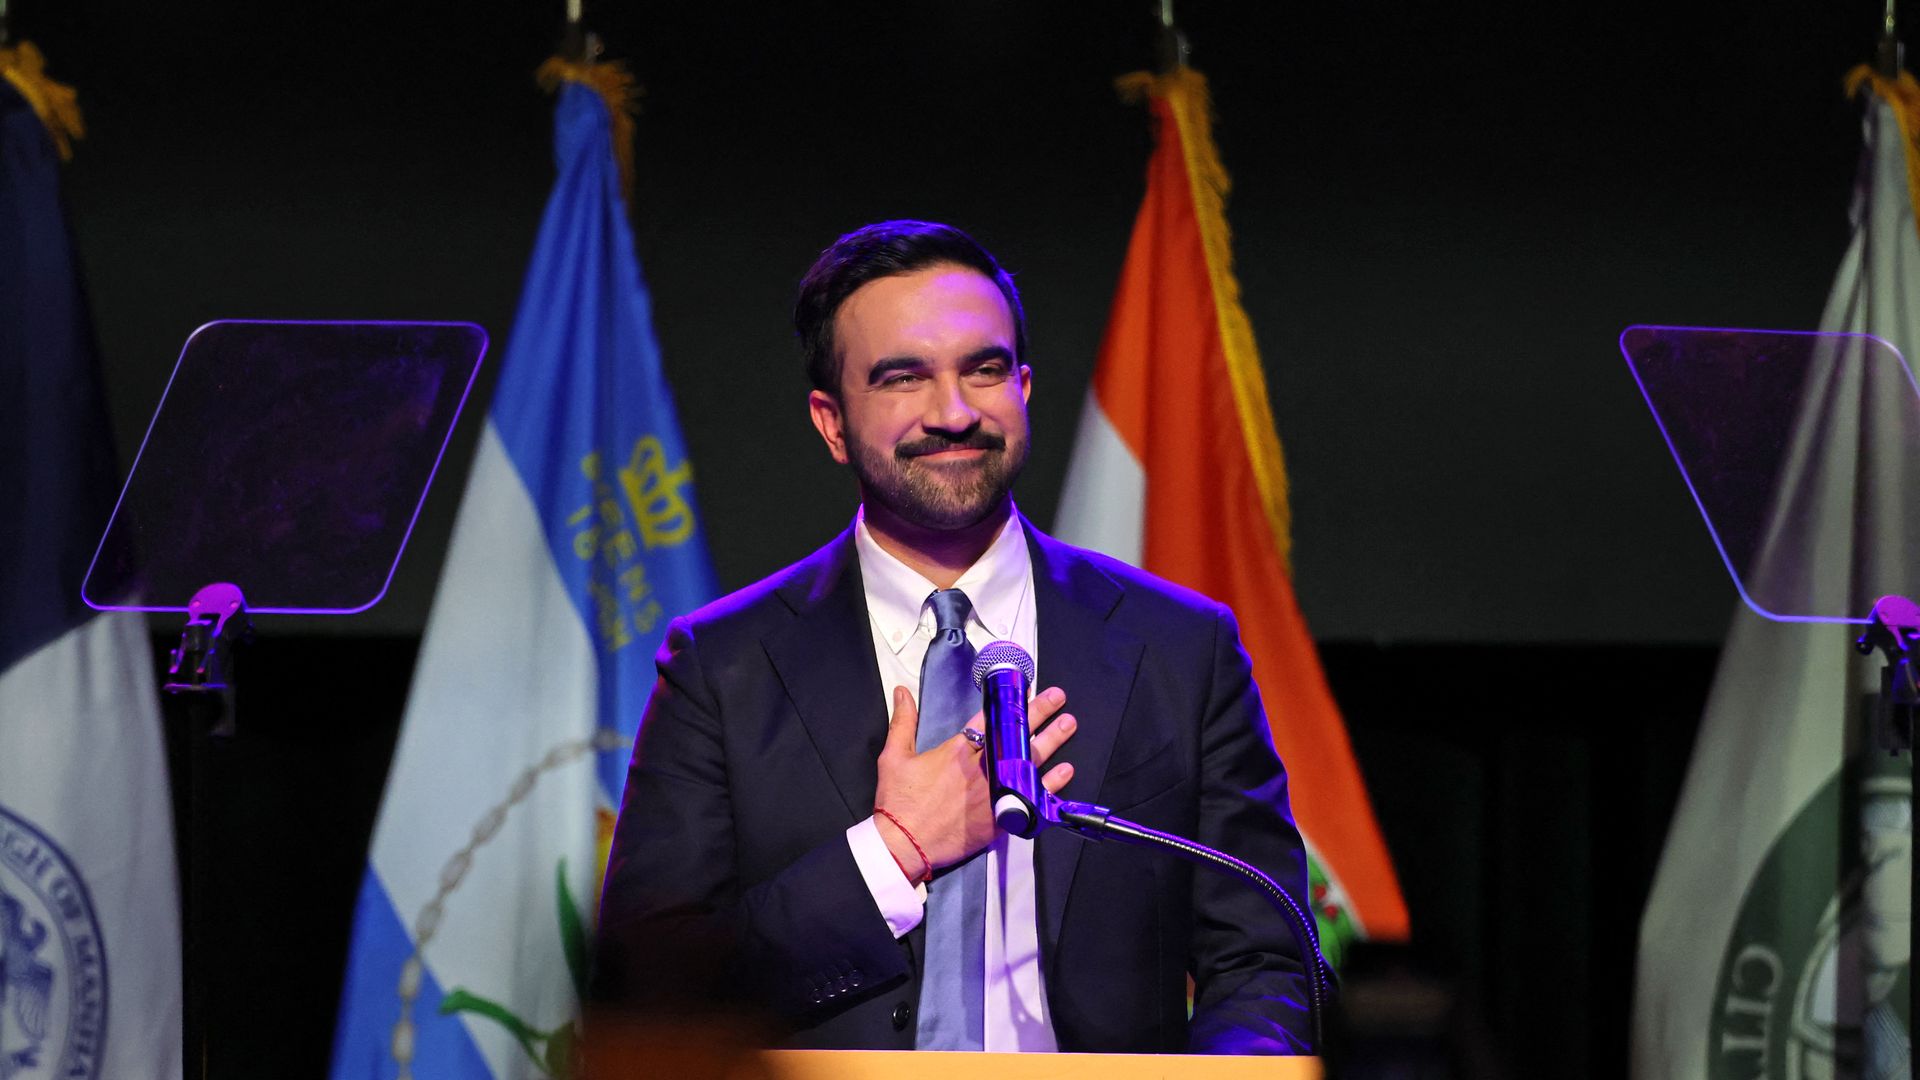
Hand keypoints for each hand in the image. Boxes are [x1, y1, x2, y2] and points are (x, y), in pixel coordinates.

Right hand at [872, 684, 1078, 874]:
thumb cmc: (898, 803)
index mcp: (956, 752)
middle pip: (1014, 736)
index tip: (1024, 688)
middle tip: (1056, 698)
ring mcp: (992, 793)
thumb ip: (903, 721)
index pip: (989, 718)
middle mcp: (979, 769)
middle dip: (1038, 714)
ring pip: (1028, 761)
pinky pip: (1031, 796)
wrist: (903, 845)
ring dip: (1051, 741)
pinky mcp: (999, 817)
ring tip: (1068, 724)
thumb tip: (902, 692)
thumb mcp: (893, 756)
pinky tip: (1064, 771)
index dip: (1008, 701)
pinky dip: (1049, 784)